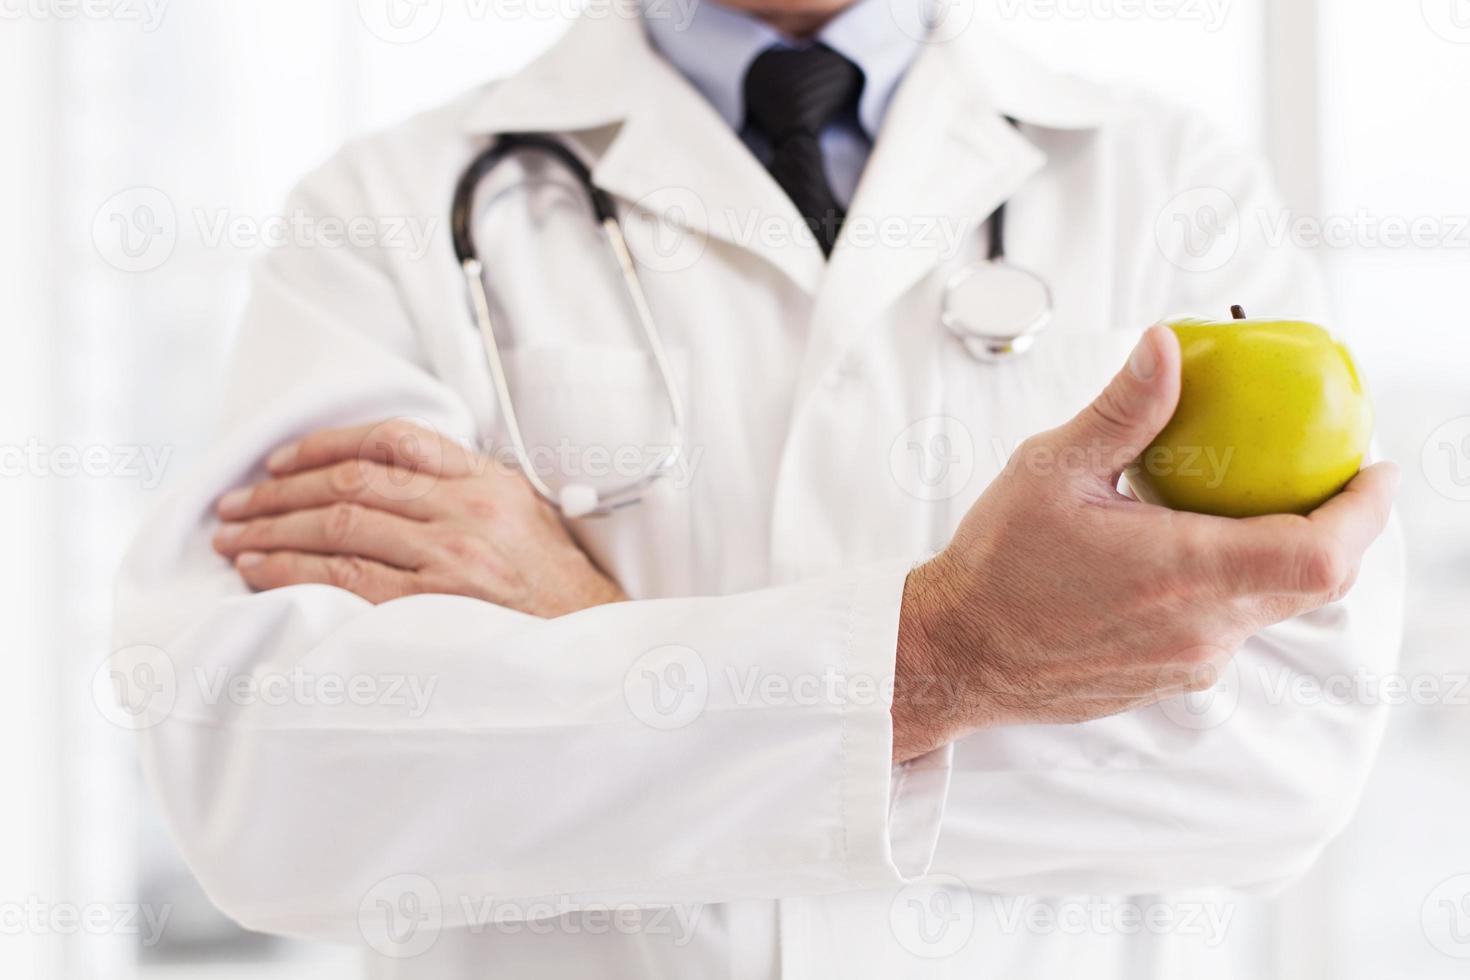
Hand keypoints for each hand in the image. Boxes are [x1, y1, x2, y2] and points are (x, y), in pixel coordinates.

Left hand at [212, 420, 626, 616]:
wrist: (591, 643)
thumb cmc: (552, 588)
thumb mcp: (522, 518)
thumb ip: (464, 490)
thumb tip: (386, 477)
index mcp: (487, 479)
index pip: (394, 439)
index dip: (325, 444)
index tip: (280, 460)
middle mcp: (469, 508)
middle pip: (353, 480)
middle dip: (280, 490)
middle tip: (234, 503)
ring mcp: (454, 555)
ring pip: (341, 523)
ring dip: (274, 528)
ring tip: (234, 538)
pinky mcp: (437, 603)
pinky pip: (346, 577)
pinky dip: (293, 570)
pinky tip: (260, 571)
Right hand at [892, 325, 1397, 761]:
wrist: (958, 652)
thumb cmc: (996, 566)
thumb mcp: (1052, 470)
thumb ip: (1124, 411)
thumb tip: (1168, 348)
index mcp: (1184, 572)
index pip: (1321, 552)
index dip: (1366, 512)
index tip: (1375, 470)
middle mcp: (1201, 629)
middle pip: (1313, 581)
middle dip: (1335, 526)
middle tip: (1324, 474)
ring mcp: (1189, 662)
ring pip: (1270, 606)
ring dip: (1277, 556)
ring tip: (1246, 506)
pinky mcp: (1171, 679)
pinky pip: (1229, 629)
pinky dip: (1234, 586)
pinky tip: (1190, 553)